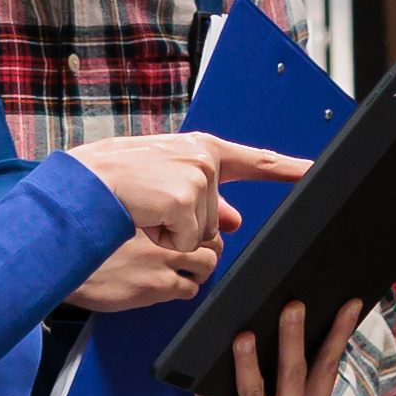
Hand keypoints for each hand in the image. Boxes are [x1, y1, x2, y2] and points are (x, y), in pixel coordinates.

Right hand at [61, 128, 313, 257]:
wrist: (81, 185)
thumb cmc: (114, 182)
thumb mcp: (163, 183)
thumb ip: (205, 201)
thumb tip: (235, 223)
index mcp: (201, 150)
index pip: (255, 161)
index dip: (288, 168)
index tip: (314, 171)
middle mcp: (203, 159)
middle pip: (216, 220)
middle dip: (185, 226)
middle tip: (151, 208)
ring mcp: (196, 179)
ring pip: (201, 236)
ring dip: (171, 235)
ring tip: (143, 213)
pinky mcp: (184, 202)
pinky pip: (185, 244)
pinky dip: (162, 242)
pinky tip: (143, 221)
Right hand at [67, 225, 216, 313]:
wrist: (65, 265)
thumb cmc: (88, 242)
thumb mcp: (118, 216)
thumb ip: (145, 215)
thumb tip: (168, 214)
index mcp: (153, 215)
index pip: (198, 215)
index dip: (201, 227)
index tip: (195, 233)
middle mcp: (162, 235)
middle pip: (211, 239)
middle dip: (210, 248)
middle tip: (198, 254)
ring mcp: (161, 261)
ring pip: (207, 265)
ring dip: (201, 270)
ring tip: (188, 273)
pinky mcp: (157, 286)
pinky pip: (189, 290)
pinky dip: (185, 290)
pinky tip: (170, 287)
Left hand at [190, 298, 372, 395]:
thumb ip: (295, 390)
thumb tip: (292, 330)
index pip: (328, 369)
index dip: (340, 335)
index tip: (350, 304)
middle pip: (295, 375)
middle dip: (294, 338)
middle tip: (293, 305)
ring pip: (255, 391)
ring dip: (249, 361)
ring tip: (245, 335)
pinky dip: (205, 386)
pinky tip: (197, 364)